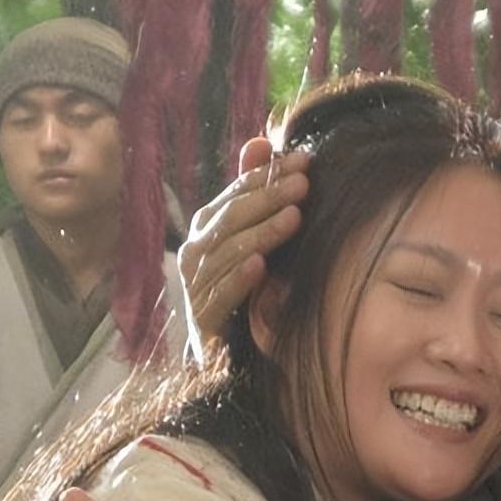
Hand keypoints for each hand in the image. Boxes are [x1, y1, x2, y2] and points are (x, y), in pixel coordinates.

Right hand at [179, 138, 309, 361]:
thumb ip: (254, 192)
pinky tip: (261, 267)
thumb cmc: (245, 288)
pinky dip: (238, 280)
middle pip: (230, 220)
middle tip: (303, 184)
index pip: (235, 195)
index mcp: (207, 230)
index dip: (266, 176)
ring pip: (226, 254)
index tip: (304, 162)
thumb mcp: (255, 237)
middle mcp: (195, 255)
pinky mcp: (203, 322)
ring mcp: (195, 288)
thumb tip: (261, 141)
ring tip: (293, 218)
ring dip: (260, 233)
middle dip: (267, 198)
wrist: (226, 359)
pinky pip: (220, 297)